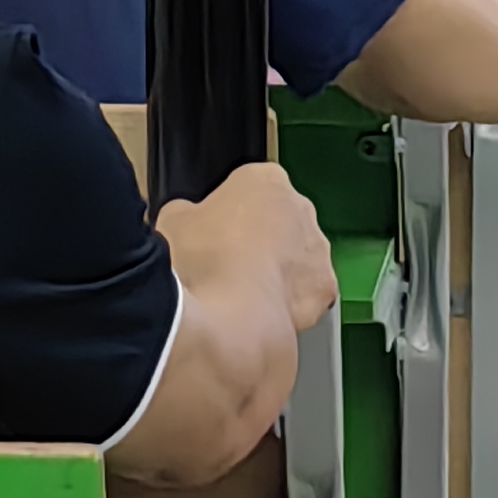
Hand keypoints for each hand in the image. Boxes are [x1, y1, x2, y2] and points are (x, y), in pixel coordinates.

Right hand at [155, 163, 337, 337]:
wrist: (227, 318)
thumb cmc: (201, 262)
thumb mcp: (173, 222)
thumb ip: (187, 213)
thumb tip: (188, 223)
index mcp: (264, 179)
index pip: (252, 187)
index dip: (231, 213)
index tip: (215, 235)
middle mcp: (300, 207)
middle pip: (281, 220)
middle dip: (261, 241)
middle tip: (229, 267)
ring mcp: (317, 248)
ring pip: (299, 257)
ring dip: (280, 273)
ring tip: (246, 297)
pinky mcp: (325, 287)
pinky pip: (308, 294)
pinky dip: (291, 306)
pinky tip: (265, 318)